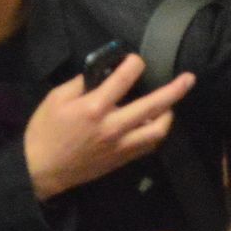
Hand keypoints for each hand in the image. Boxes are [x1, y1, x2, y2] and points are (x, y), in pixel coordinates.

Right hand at [22, 55, 196, 201]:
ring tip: (172, 103)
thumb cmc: (45, 131)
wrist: (41, 171)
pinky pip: (148, 146)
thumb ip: (81, 82)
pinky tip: (156, 124)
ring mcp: (120, 145)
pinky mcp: (122, 159)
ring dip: (169, 115)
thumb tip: (102, 71)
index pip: (124, 78)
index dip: (134, 64)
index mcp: (95, 107)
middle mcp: (113, 126)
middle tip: (189, 78)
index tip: (135, 59)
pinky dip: (156, 133)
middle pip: (153, 106)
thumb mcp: (56, 98)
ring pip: (157, 131)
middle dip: (174, 90)